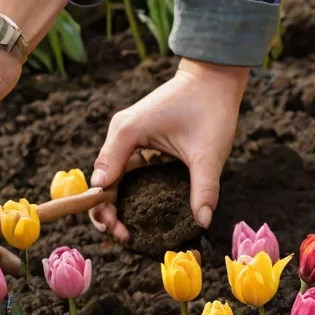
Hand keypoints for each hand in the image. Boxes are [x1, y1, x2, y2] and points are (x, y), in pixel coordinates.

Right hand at [90, 58, 247, 241]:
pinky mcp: (138, 139)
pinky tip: (135, 210)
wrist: (213, 78)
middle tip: (123, 236)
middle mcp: (120, 134)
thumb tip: (203, 221)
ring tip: (126, 230)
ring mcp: (127, 136)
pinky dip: (126, 191)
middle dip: (106, 211)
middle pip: (102, 180)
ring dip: (115, 203)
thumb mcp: (209, 152)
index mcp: (126, 133)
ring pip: (112, 177)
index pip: (104, 180)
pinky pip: (125, 169)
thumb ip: (203, 187)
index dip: (105, 210)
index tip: (121, 232)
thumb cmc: (210, 109)